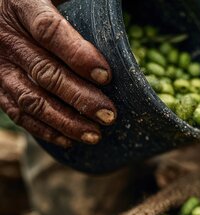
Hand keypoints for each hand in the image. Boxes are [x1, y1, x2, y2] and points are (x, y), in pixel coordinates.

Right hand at [0, 0, 115, 146]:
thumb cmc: (37, 1)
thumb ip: (81, 6)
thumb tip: (113, 21)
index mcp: (21, 6)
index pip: (49, 31)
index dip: (78, 55)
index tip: (105, 76)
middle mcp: (6, 37)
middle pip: (44, 72)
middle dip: (80, 98)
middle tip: (109, 114)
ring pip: (30, 98)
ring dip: (65, 121)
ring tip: (94, 134)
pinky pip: (16, 111)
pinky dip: (43, 129)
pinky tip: (69, 139)